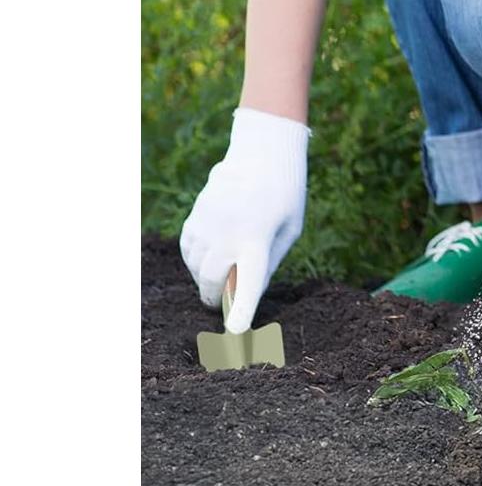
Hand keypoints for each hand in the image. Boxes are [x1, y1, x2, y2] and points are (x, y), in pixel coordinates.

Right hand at [179, 108, 308, 332]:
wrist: (262, 154)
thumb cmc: (284, 195)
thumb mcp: (289, 231)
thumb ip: (268, 264)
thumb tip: (247, 294)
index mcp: (258, 239)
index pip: (248, 282)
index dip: (242, 309)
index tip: (235, 332)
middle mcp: (228, 233)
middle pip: (214, 281)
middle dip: (217, 298)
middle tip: (222, 305)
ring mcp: (207, 224)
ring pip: (197, 268)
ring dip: (206, 278)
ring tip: (221, 274)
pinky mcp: (195, 218)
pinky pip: (189, 251)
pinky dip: (196, 260)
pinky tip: (210, 255)